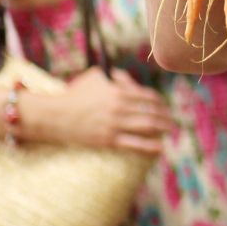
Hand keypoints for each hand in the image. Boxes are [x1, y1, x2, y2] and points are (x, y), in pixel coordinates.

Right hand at [24, 67, 171, 155]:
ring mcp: (114, 125)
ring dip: (162, 129)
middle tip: (173, 122)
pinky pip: (134, 145)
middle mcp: (119, 108)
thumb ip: (116, 76)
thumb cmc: (74, 94)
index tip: (166, 107)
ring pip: (147, 127)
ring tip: (169, 132)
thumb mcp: (95, 78)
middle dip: (166, 117)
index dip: (161, 103)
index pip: (149, 97)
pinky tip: (160, 148)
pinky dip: (150, 147)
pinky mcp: (107, 140)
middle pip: (152, 112)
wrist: (53, 115)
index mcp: (119, 92)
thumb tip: (131, 79)